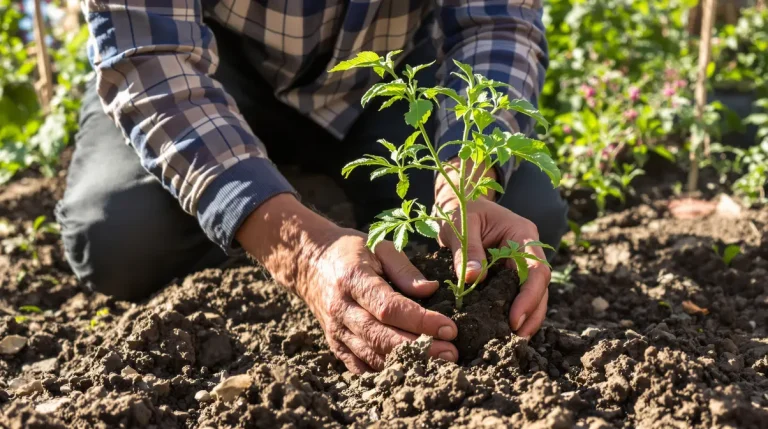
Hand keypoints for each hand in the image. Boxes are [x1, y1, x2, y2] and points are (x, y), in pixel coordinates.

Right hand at [237, 194, 458, 372]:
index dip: (420, 320)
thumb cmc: (350, 252)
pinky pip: (360, 367)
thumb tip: (430, 290)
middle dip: (420, 348)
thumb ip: (404, 269)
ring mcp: (335, 330)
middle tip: (451, 353)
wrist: (308, 263)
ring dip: (408, 364)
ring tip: (439, 363)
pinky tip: (410, 372)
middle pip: (382, 337)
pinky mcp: (334, 345)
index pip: (389, 307)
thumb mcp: (378, 246)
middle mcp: (341, 308)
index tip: (449, 327)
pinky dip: (385, 373)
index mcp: (353, 280)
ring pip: (372, 356)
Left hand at [435, 160, 550, 338]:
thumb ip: (467, 250)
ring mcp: (520, 262)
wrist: (458, 202)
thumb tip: (472, 280)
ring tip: (510, 342)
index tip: (514, 319)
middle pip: (540, 287)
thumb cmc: (460, 208)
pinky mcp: (508, 273)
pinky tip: (501, 331)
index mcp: (523, 234)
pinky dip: (510, 312)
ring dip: (525, 318)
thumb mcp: (460, 224)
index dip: (529, 297)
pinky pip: (514, 295)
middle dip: (532, 314)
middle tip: (515, 340)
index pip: (536, 269)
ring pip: (531, 295)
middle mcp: (527, 250)